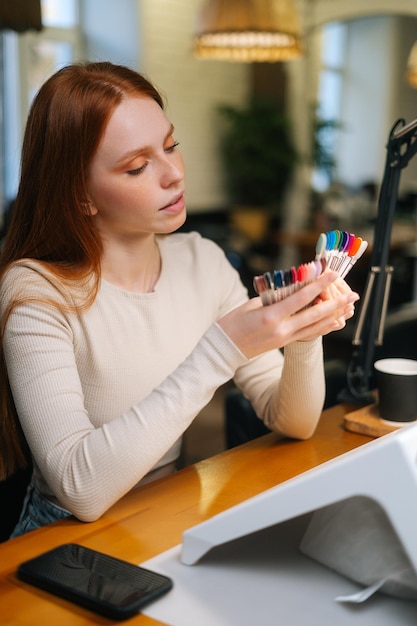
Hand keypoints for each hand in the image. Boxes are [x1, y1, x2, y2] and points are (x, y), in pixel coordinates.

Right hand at [218, 270, 358, 358]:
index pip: (301, 298)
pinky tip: (335, 322)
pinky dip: (324, 327)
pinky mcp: (284, 343)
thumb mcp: (251, 304)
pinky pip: (309, 334)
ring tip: (350, 307)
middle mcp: (282, 329)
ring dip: (335, 316)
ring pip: (316, 326)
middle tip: (353, 294)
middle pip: (315, 314)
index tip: (331, 274)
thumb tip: (293, 287)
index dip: (318, 285)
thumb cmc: (233, 323)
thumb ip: (274, 296)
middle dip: (336, 303)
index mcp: (272, 316)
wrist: (223, 349)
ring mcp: (285, 338)